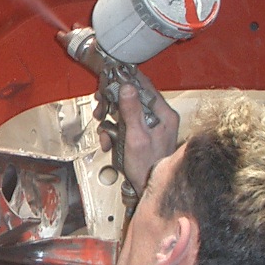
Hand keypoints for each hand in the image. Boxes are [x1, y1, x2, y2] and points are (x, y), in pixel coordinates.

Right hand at [97, 71, 178, 196]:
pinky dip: (113, 132)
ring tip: (105, 133)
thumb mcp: (136, 137)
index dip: (127, 80)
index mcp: (163, 114)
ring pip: (125, 112)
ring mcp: (150, 126)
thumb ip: (132, 111)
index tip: (112, 77)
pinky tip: (110, 143)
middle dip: (113, 105)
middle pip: (132, 98)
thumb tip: (127, 87)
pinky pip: (124, 125)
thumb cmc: (148, 166)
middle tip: (101, 110)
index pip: (145, 86)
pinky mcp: (142, 135)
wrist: (150, 188)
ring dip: (110, 121)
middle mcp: (159, 117)